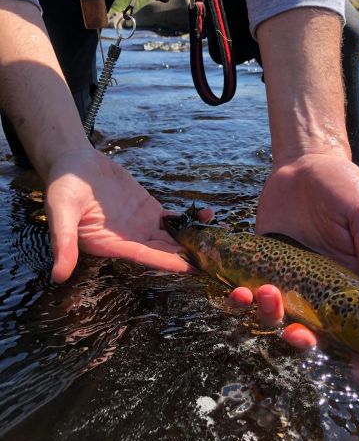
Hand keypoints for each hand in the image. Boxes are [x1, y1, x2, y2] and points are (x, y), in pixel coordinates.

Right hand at [45, 149, 206, 281]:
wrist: (73, 164)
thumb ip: (63, 244)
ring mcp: (141, 225)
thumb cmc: (62, 189)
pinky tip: (208, 218)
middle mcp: (129, 240)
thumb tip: (57, 276)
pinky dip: (190, 220)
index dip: (167, 262)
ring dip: (193, 239)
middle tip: (215, 260)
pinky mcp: (149, 210)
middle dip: (188, 256)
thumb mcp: (60, 215)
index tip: (189, 268)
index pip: (144, 256)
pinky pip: (173, 219)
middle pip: (164, 251)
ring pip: (173, 237)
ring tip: (218, 241)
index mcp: (111, 245)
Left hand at [230, 152, 358, 349]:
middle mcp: (319, 288)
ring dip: (269, 316)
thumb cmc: (343, 187)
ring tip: (263, 293)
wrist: (303, 163)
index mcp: (351, 282)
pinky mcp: (261, 264)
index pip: (358, 326)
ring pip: (277, 315)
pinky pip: (249, 291)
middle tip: (297, 332)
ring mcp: (288, 278)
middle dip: (303, 340)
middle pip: (313, 330)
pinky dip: (241, 299)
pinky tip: (237, 291)